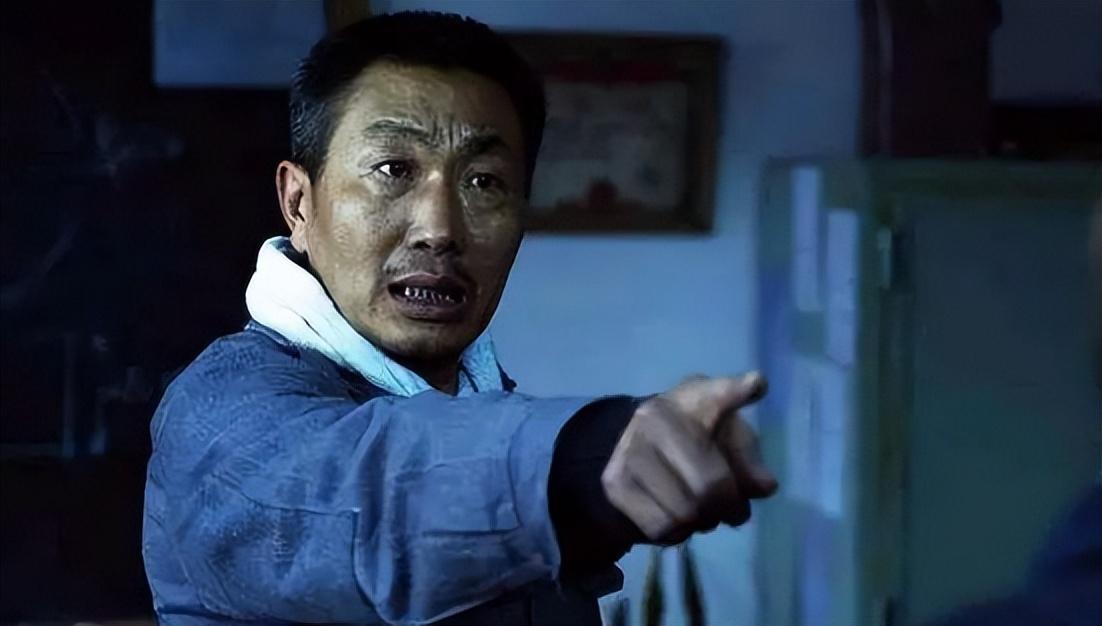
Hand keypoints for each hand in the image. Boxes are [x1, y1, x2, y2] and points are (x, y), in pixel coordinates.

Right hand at [601, 373, 777, 544]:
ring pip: (685, 512)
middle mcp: (656, 416)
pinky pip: (660, 527)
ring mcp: (630, 447)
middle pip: (710, 484)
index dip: (736, 391)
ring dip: (703, 523)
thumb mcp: (731, 443)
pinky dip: (677, 533)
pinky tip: (679, 518)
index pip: (718, 393)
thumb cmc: (698, 443)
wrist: (641, 451)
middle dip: (729, 508)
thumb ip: (750, 461)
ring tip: (704, 512)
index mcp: (695, 398)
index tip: (757, 386)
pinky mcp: (614, 481)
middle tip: (733, 511)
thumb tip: (763, 486)